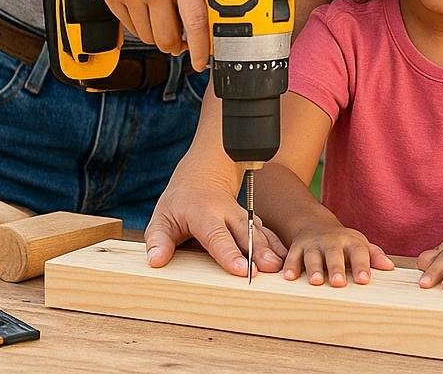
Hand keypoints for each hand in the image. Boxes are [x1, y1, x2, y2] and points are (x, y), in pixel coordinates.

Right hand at [89, 0, 209, 68]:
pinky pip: (130, 27)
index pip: (194, 20)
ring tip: (163, 17)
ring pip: (147, 36)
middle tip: (181, 41)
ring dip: (158, 35)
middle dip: (176, 46)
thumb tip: (219, 9)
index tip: (202, 60)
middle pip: (167, 38)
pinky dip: (140, 24)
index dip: (200, 48)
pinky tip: (146, 6)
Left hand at [145, 154, 285, 277]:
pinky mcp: (252, 218)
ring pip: (259, 230)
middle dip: (258, 250)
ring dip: (271, 248)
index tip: (242, 269)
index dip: (229, 253)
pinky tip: (286, 258)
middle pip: (244, 232)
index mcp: (203, 213)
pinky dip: (277, 243)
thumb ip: (158, 239)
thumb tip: (156, 261)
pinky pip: (266, 230)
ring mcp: (241, 213)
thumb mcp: (162, 216)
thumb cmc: (180, 201)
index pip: (216, 236)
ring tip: (280, 267)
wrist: (204, 173)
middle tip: (270, 268)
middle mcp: (226, 212)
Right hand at [283, 224, 393, 286]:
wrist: (314, 223)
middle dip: (336, 268)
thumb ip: (373, 256)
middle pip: (335, 254)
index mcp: (350, 242)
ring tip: (316, 281)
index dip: (362, 266)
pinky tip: (289, 277)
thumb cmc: (342, 242)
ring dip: (314, 268)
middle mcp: (332, 242)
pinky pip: (292, 256)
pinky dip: (290, 266)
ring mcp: (313, 244)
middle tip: (339, 283)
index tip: (364, 280)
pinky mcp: (297, 247)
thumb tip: (389, 267)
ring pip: (313, 256)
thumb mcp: (359, 244)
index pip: (359, 253)